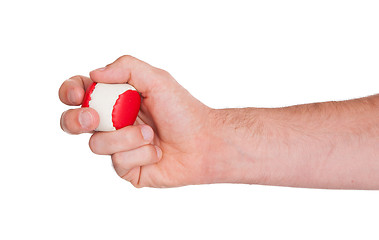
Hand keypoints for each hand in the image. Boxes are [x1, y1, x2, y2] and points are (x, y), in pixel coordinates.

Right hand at [59, 55, 218, 186]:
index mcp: (116, 99)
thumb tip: (94, 74)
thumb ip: (127, 68)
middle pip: (74, 122)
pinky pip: (118, 162)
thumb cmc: (182, 110)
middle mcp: (113, 123)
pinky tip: (158, 151)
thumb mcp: (157, 80)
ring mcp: (118, 147)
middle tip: (93, 119)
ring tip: (151, 134)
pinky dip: (141, 154)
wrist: (203, 142)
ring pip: (97, 144)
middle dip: (76, 120)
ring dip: (127, 137)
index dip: (70, 91)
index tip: (79, 94)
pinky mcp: (127, 168)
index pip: (80, 93)